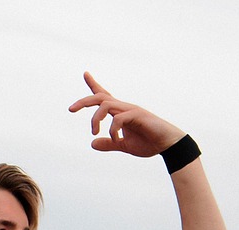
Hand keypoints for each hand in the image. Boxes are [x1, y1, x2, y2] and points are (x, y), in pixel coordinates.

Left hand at [68, 72, 183, 157]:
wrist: (168, 145)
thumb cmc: (149, 143)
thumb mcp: (124, 146)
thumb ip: (109, 144)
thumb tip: (92, 143)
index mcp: (120, 113)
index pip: (104, 95)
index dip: (94, 84)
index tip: (85, 73)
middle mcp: (124, 107)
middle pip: (100, 97)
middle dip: (84, 101)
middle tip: (70, 109)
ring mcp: (131, 110)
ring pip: (106, 105)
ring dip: (95, 119)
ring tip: (95, 132)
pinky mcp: (138, 115)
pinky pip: (119, 118)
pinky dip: (112, 131)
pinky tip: (115, 140)